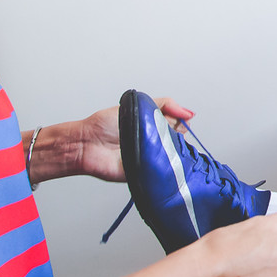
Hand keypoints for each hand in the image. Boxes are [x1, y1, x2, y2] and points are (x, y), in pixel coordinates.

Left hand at [75, 97, 194, 181]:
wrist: (87, 145)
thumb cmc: (104, 125)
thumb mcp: (138, 104)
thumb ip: (165, 104)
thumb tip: (189, 113)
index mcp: (154, 124)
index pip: (179, 124)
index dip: (182, 122)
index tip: (182, 121)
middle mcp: (154, 140)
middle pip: (180, 140)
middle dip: (178, 135)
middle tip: (167, 131)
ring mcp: (151, 156)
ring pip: (174, 155)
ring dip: (172, 149)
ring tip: (160, 143)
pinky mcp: (146, 171)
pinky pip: (162, 170)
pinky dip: (165, 165)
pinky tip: (160, 156)